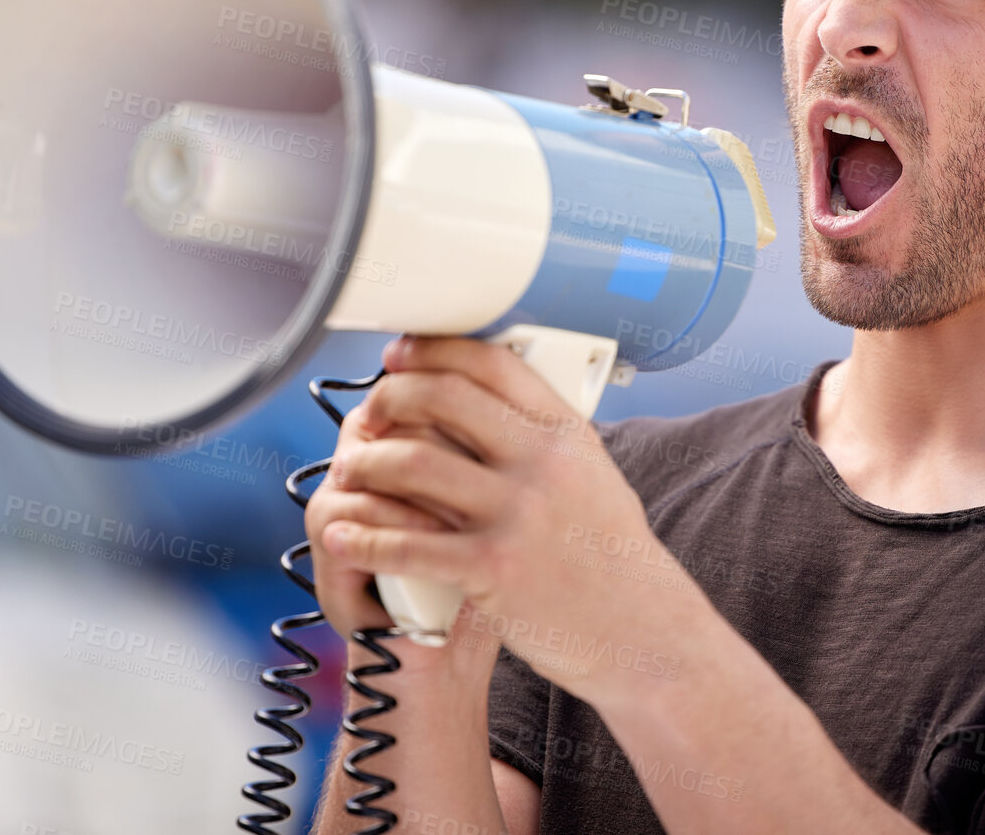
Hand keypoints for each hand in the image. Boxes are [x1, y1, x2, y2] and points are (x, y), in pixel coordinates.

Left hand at [313, 335, 704, 699]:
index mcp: (568, 433)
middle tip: (366, 415)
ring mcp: (518, 514)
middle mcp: (543, 463)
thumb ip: (547, 440)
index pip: (492, 363)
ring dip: (365, 465)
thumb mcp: (596, 477)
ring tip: (346, 472)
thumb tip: (489, 402)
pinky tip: (341, 535)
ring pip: (414, 464)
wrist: (642, 633)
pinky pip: (408, 543)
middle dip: (388, 398)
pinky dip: (364, 537)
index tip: (399, 356)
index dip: (434, 351)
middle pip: (443, 398)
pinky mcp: (493, 569)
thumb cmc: (614, 559)